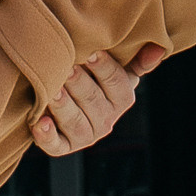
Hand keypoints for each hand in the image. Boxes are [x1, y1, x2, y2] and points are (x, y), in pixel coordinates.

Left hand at [31, 46, 164, 155]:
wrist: (72, 98)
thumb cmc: (96, 77)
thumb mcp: (120, 68)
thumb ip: (137, 61)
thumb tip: (157, 49)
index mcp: (122, 99)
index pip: (116, 83)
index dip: (104, 68)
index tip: (90, 51)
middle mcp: (106, 120)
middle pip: (93, 101)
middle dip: (80, 84)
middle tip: (66, 67)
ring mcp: (85, 135)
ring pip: (75, 123)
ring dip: (64, 107)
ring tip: (52, 91)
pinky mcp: (63, 146)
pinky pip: (55, 145)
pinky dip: (46, 136)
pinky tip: (38, 122)